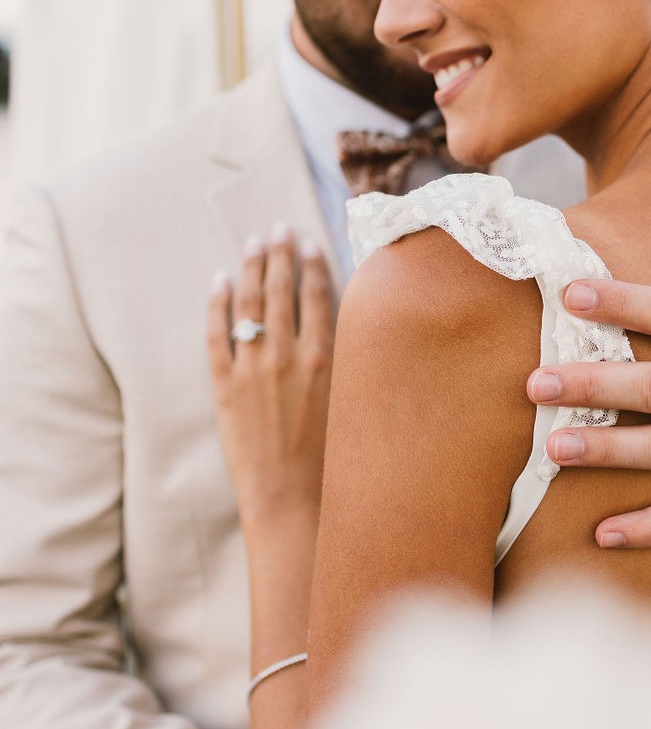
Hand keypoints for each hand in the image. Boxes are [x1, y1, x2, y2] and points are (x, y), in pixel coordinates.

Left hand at [208, 225, 333, 527]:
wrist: (291, 500)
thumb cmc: (332, 461)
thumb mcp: (354, 404)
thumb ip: (351, 365)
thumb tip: (357, 331)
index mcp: (325, 358)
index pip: (318, 296)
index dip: (312, 266)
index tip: (308, 243)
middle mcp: (288, 355)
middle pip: (280, 291)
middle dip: (278, 255)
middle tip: (276, 229)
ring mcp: (252, 369)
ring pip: (248, 304)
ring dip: (250, 268)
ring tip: (252, 243)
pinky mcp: (224, 387)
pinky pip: (216, 334)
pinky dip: (217, 304)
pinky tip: (219, 282)